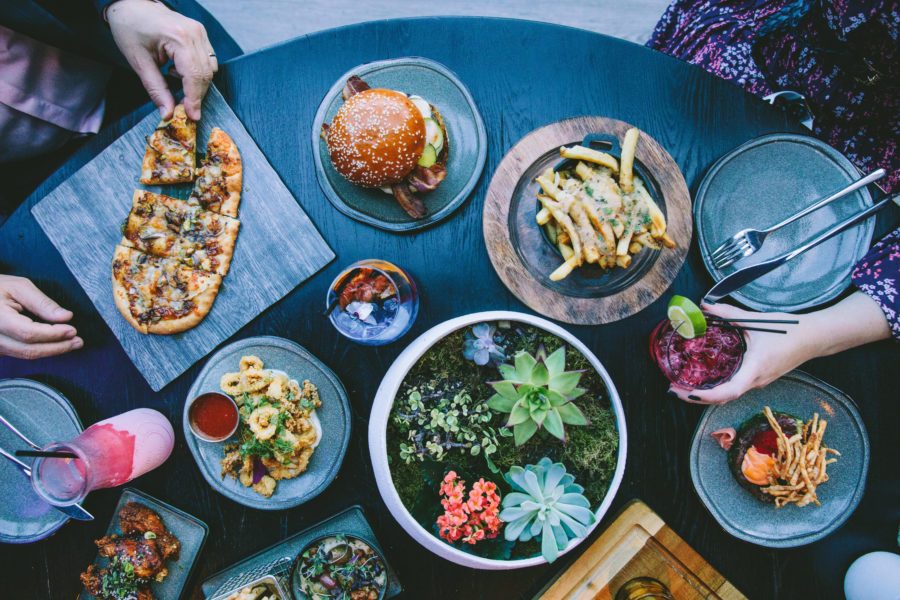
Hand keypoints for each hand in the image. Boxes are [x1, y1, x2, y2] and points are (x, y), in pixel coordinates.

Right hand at [0, 276, 82, 359]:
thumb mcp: (18, 287)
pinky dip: (39, 349)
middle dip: (57, 347)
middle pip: (28, 350)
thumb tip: (66, 317)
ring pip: (24, 354)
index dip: (53, 334)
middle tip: (78, 341)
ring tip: (71, 343)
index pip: (28, 333)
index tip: (73, 330)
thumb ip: (42, 303)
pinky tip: (54, 344)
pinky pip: (19, 353)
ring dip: (50, 351)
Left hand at [107, 0, 216, 120]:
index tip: (193, 117)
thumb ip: (156, 89)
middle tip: (185, 109)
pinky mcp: (200, 33)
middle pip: (205, 74)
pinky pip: (208, 59)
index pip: (194, 75)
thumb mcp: (139, 62)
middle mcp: (194, 33)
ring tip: (173, 79)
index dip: (194, 99)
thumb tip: (168, 113)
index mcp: (178, 38)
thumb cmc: (131, 29)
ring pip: (210, 68)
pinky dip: (197, 72)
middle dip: (196, 94)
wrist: (131, 5)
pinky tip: (179, 69)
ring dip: (197, 83)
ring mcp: (199, 32)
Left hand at [668, 293, 890, 404]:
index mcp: (756, 368)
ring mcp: (759, 381)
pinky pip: (734, 389)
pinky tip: (703, 380)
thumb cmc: (789, 329)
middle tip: (673, 389)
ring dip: (705, 394)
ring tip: (683, 386)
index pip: (729, 392)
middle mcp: (757, 380)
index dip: (706, 396)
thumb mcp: (755, 320)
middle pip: (723, 399)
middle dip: (696, 397)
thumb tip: (703, 304)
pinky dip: (716, 388)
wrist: (815, 337)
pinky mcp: (759, 378)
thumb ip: (727, 313)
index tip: (686, 392)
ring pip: (728, 396)